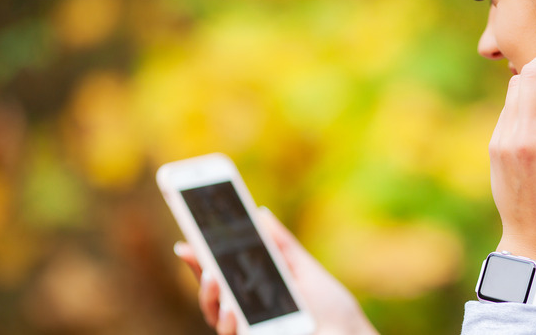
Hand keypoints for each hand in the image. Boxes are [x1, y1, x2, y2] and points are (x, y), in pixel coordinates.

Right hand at [174, 207, 377, 334]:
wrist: (349, 332)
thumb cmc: (330, 305)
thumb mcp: (305, 267)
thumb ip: (282, 243)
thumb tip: (260, 213)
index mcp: (255, 287)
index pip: (220, 271)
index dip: (200, 257)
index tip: (186, 239)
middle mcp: (246, 310)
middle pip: (211, 291)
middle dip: (198, 271)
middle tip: (192, 250)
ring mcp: (249, 327)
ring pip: (215, 314)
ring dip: (210, 295)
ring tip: (214, 277)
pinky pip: (233, 332)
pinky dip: (229, 319)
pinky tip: (232, 307)